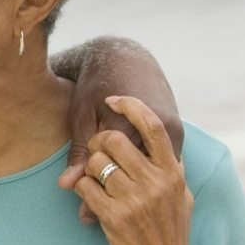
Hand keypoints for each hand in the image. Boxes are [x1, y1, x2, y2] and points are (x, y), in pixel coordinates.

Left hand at [52, 37, 182, 223]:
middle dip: (114, 176)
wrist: (125, 58)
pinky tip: (132, 164)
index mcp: (132, 125)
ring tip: (117, 164)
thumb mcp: (82, 116)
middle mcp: (159, 129)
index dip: (94, 172)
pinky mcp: (178, 136)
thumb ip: (78, 151)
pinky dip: (145, 168)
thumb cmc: (96, 86)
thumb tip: (65, 185)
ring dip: (132, 175)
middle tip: (103, 170)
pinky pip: (160, 164)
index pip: (108, 168)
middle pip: (131, 172)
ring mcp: (173, 134)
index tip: (86, 167)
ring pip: (148, 171)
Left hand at [74, 96, 192, 244]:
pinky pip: (84, 186)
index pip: (152, 125)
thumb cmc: (171, 229)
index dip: (130, 106)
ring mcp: (136, 199)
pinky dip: (80, 188)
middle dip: (99, 141)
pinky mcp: (115, 216)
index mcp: (173, 171)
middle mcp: (157, 182)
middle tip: (97, 151)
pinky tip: (90, 197)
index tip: (112, 100)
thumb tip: (146, 138)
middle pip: (114, 139)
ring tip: (97, 179)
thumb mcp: (181, 197)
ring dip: (89, 168)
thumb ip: (164, 167)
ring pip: (96, 162)